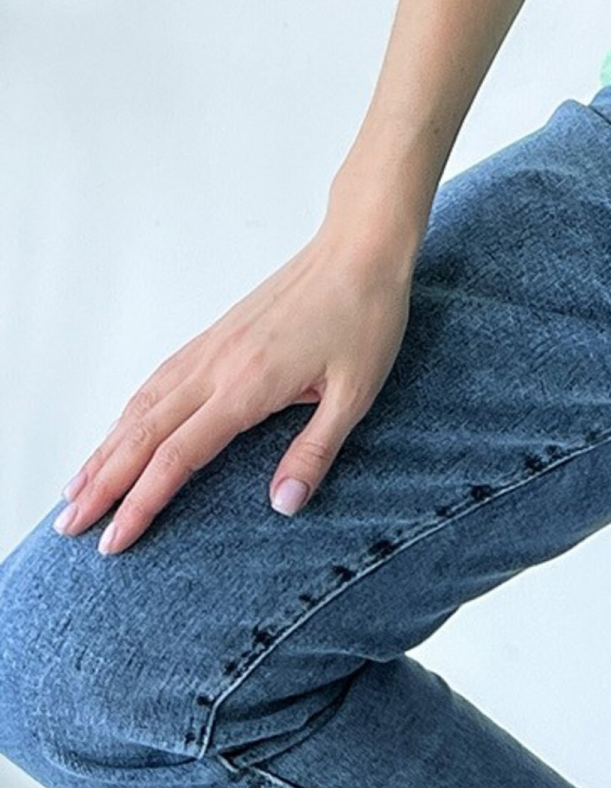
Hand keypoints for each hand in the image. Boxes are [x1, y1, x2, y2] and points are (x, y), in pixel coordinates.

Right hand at [51, 219, 417, 554]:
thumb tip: (284, 505)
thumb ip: (315, 450)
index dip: (141, 502)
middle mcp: (218, 365)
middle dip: (102, 483)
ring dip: (106, 447)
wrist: (360, 247)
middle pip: (144, 433)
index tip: (114, 540)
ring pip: (143, 403)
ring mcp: (213, 346)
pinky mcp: (218, 333)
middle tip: (68, 526)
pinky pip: (160, 378)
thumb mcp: (356, 392)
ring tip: (76, 487)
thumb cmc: (364, 315)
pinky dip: (130, 410)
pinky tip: (120, 428)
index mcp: (248, 385)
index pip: (178, 456)